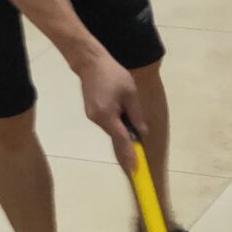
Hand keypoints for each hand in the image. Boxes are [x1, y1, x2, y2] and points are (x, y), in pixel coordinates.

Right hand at [78, 48, 145, 172]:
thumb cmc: (113, 74)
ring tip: (133, 133)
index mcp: (107, 115)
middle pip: (115, 137)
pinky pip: (107, 123)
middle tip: (136, 164)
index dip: (129, 154)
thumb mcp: (130, 93)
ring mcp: (92, 117)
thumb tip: (141, 132)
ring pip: (111, 130)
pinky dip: (115, 126)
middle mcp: (97, 119)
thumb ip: (136, 114)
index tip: (134, 168)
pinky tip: (123, 122)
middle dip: (126, 147)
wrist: (90, 63)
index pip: (121, 139)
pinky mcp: (91, 112)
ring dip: (122, 134)